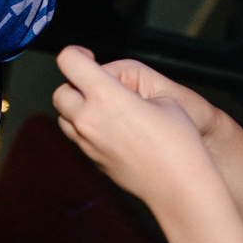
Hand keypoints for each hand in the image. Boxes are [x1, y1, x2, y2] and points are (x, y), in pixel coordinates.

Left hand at [51, 45, 220, 207]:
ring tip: (103, 109)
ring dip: (76, 108)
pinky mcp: (93, 161)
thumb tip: (114, 88)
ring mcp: (87, 143)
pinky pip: (77, 138)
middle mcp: (89, 119)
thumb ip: (131, 88)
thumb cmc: (180, 142)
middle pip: (60, 91)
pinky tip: (112, 131)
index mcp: (106, 95)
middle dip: (74, 84)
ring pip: (63, 117)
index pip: (69, 61)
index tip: (88, 57)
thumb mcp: (164, 99)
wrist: (181, 188)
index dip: (76, 53)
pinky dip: (85, 129)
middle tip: (97, 86)